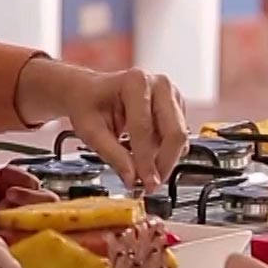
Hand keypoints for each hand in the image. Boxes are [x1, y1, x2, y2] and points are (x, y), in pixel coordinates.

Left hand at [16, 59, 187, 190]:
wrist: (90, 92)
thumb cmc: (88, 104)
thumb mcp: (90, 131)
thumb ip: (113, 155)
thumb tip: (132, 178)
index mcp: (135, 82)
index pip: (144, 129)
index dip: (145, 161)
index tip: (144, 183)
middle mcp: (159, 85)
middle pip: (174, 133)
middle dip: (163, 164)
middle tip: (150, 184)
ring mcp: (171, 95)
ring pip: (179, 138)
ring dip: (163, 159)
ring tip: (141, 168)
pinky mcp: (177, 107)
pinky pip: (177, 137)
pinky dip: (163, 151)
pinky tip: (146, 153)